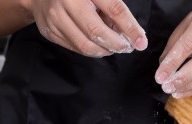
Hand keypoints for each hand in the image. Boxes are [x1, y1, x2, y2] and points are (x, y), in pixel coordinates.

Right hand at [28, 0, 147, 56]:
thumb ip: (113, 9)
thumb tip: (131, 32)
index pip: (114, 9)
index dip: (130, 28)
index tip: (141, 41)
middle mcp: (67, 2)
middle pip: (97, 32)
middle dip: (117, 44)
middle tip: (127, 47)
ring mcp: (55, 18)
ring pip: (86, 45)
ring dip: (105, 50)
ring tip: (114, 47)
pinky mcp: (50, 32)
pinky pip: (76, 48)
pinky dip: (92, 50)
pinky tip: (99, 45)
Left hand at [155, 7, 191, 97]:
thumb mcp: (185, 28)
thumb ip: (173, 48)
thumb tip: (164, 71)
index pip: (188, 45)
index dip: (173, 63)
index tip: (160, 77)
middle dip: (183, 78)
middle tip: (166, 87)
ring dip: (190, 86)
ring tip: (173, 91)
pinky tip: (183, 91)